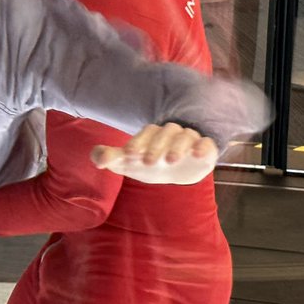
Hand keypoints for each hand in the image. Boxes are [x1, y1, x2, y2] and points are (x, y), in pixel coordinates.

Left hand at [91, 123, 217, 184]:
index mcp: (152, 134)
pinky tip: (198, 155)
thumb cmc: (148, 162)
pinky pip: (207, 144)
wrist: (178, 170)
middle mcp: (171, 134)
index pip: (145, 132)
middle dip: (155, 146)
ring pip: (185, 136)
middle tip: (147, 162)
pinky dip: (203, 147)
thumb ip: (111, 158)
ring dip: (178, 147)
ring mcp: (190, 141)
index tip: (128, 154)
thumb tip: (96, 159)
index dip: (137, 142)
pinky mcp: (205, 150)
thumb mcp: (129, 162)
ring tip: (171, 160)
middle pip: (165, 132)